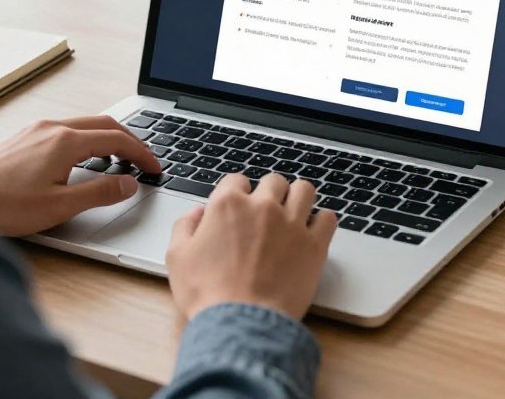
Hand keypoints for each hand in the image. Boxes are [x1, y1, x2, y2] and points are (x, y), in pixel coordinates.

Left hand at [0, 117, 160, 236]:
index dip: (142, 153)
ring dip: (108, 138)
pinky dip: (86, 139)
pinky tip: (84, 159)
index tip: (155, 168)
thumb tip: (129, 184)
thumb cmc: (4, 206)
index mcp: (65, 141)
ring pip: (84, 124)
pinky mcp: (23, 138)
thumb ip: (100, 193)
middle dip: (130, 140)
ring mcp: (35, 129)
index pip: (118, 138)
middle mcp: (51, 127)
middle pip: (104, 123)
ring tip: (120, 160)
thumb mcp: (60, 206)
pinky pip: (66, 130)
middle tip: (144, 160)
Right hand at [165, 173, 337, 321]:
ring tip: (293, 214)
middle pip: (273, 181)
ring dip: (298, 198)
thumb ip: (185, 226)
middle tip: (266, 213)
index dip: (236, 194)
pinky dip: (321, 221)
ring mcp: (291, 223)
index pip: (236, 180)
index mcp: (228, 205)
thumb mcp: (177, 257)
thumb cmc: (208, 294)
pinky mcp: (314, 245)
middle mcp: (263, 206)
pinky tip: (312, 232)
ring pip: (304, 190)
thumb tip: (197, 213)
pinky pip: (328, 217)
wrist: (240, 323)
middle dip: (269, 193)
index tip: (239, 208)